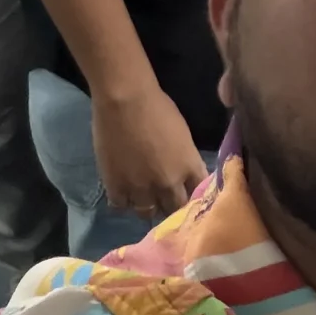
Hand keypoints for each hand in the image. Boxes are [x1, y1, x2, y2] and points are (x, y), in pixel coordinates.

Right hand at [91, 84, 210, 221]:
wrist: (125, 101)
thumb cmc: (158, 108)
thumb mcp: (183, 135)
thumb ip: (186, 159)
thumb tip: (184, 174)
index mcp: (189, 167)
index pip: (199, 195)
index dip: (193, 198)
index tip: (187, 197)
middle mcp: (169, 184)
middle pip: (174, 209)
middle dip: (171, 205)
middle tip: (164, 199)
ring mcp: (142, 189)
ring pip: (148, 213)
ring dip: (147, 205)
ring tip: (143, 196)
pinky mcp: (116, 188)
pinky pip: (121, 207)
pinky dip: (123, 201)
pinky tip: (123, 191)